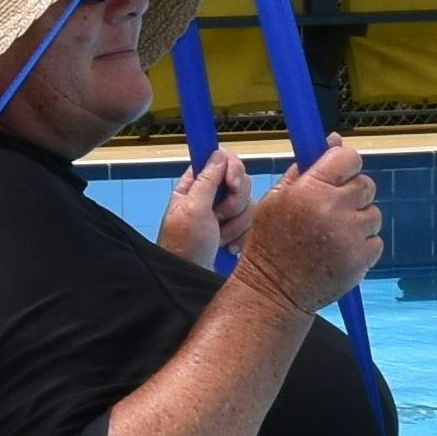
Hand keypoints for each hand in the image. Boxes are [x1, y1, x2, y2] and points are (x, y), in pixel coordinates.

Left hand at [155, 144, 252, 270]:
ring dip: (235, 225)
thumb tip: (218, 153)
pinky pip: (254, 224)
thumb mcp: (192, 210)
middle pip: (241, 183)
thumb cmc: (182, 247)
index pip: (221, 160)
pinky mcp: (237, 231)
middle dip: (233, 204)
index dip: (232, 168)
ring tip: (218, 238)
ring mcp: (226, 215)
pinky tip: (227, 248)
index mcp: (195, 186)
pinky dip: (242, 237)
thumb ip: (207, 180)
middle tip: (217, 219)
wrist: (190, 281)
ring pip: (250, 205)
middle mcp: (212, 197)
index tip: (231, 184)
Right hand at [230, 135, 383, 316]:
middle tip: (332, 211)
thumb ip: (305, 168)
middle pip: (366, 184)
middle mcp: (333, 208)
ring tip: (332, 236)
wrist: (275, 290)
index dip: (345, 165)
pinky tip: (339, 253)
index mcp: (309, 189)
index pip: (349, 157)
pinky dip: (362, 246)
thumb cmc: (271, 243)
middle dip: (353, 195)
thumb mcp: (276, 199)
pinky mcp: (363, 257)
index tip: (338, 176)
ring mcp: (351, 234)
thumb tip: (334, 139)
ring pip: (372, 213)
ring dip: (358, 222)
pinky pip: (376, 240)